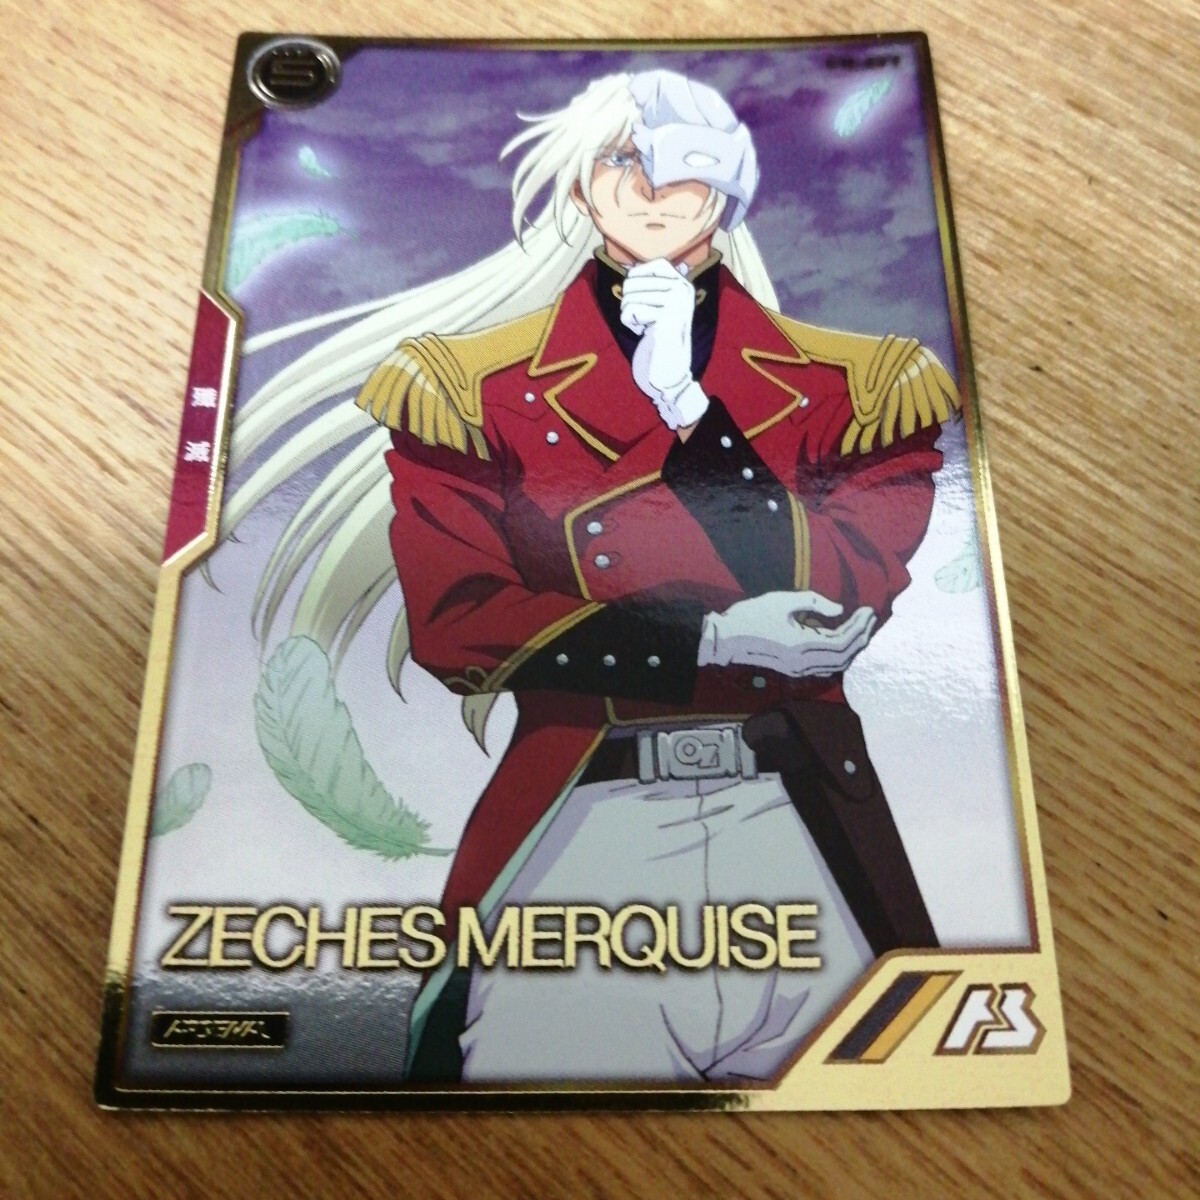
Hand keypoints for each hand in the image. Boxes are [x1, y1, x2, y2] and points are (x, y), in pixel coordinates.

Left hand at [620, 258, 709, 430]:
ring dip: (631, 316)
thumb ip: (650, 286)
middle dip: (630, 304)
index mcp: (682, 283)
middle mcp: (682, 288)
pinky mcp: (666, 316)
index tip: (646, 305)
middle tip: (646, 321)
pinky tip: (646, 334)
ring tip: (648, 328)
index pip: (648, 265)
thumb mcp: (657, 306)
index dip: (635, 282)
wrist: (670, 373)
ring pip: (629, 296)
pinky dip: (631, 325)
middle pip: (632, 281)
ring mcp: (676, 301)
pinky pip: (630, 311)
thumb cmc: (659, 341)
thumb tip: (631, 268)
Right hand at [697, 591, 876, 678]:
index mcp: (801, 645)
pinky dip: (839, 655)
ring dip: (852, 647)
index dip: (859, 627)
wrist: (723, 640)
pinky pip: (825, 666)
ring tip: (861, 628)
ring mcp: (797, 669)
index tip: (869, 610)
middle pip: (844, 656)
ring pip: (836, 664)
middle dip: (861, 636)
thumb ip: (813, 603)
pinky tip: (842, 641)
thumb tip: (839, 609)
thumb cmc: (750, 616)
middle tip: (870, 617)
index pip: (843, 641)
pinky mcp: (792, 669)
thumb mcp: (781, 601)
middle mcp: (803, 662)